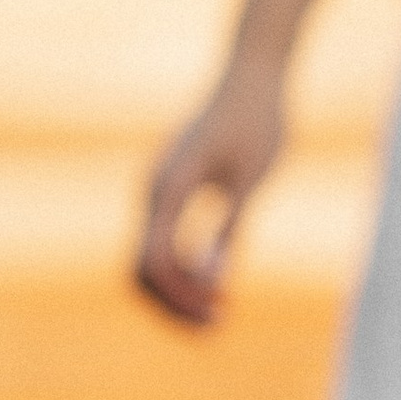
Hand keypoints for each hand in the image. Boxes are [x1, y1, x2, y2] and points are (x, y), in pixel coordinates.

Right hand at [135, 63, 286, 325]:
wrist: (252, 74)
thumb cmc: (258, 120)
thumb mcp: (251, 179)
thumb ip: (229, 228)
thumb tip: (214, 278)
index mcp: (168, 187)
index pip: (157, 260)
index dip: (184, 294)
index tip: (223, 309)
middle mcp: (152, 192)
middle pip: (142, 270)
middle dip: (174, 304)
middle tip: (218, 325)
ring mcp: (156, 193)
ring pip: (146, 261)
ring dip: (175, 293)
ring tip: (217, 313)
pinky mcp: (168, 193)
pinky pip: (161, 243)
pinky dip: (180, 272)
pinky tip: (214, 282)